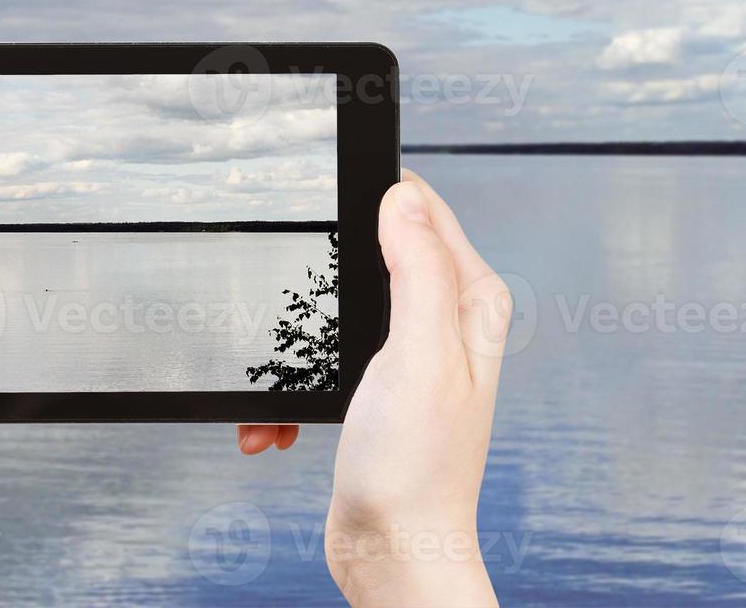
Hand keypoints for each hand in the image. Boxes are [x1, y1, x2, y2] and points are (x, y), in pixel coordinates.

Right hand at [238, 171, 509, 606]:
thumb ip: (418, 270)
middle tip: (287, 300)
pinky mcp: (374, 389)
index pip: (422, 208)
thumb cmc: (415, 469)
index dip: (374, 194)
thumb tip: (400, 196)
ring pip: (330, 312)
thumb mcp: (418, 355)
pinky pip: (316, 364)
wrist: (393, 552)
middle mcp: (444, 321)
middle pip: (366, 255)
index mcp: (467, 300)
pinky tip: (278, 420)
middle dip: (315, 280)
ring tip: (279, 384)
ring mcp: (408, 355)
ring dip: (294, 348)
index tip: (325, 194)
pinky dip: (290, 391)